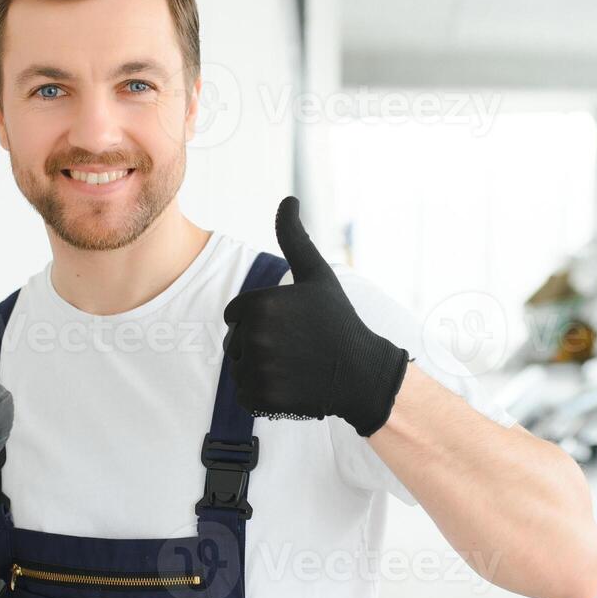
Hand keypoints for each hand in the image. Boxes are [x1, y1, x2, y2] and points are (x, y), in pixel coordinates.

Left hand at [223, 196, 409, 436]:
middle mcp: (255, 335)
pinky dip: (263, 396)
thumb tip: (289, 199)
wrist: (362, 374)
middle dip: (258, 347)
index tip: (290, 326)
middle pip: (234, 343)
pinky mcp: (263, 398)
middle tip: (296, 349)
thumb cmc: (338, 321)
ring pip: (239, 370)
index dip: (259, 320)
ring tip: (294, 367)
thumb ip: (294, 238)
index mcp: (260, 303)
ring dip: (260, 371)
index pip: (234, 315)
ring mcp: (259, 369)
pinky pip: (245, 396)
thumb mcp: (317, 275)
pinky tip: (291, 387)